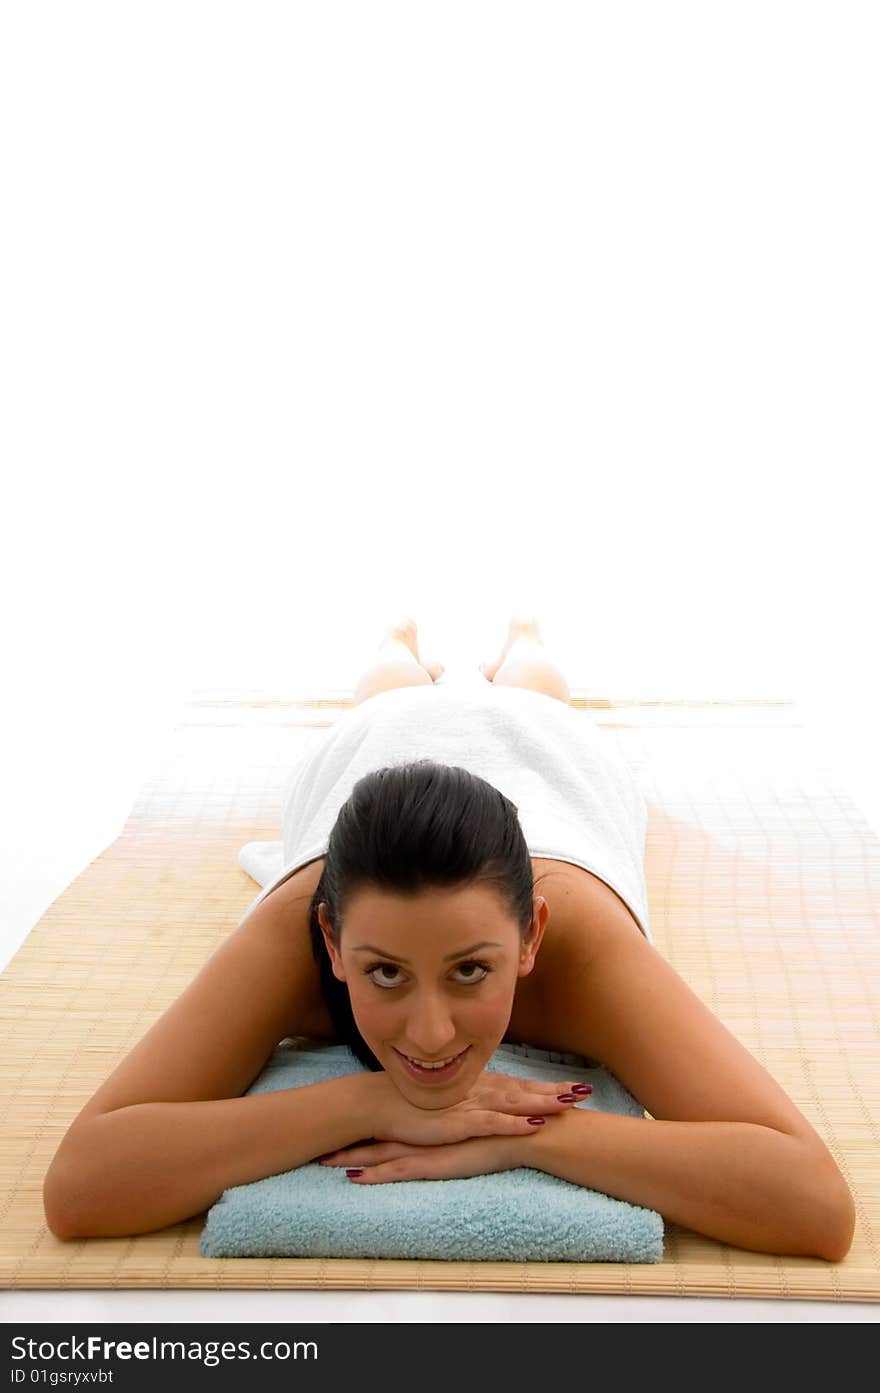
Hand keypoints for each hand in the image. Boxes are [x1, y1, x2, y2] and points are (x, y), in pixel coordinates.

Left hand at [318, 1133, 527, 1183]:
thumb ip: (465, 1115)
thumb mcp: (480, 1115)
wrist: (525, 1128)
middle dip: (348, 1140)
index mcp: (433, 1119)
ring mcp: (428, 1146)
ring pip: (381, 1153)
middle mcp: (424, 1129)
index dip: (367, 1124)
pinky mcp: (436, 1162)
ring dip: (353, 1158)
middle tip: (320, 1144)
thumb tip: (456, 1116)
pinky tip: (355, 1180)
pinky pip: (399, 1171)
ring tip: (324, 1161)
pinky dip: (376, 1176)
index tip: (342, 1125)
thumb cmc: (508, 1121)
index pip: (393, 1120)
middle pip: (378, 1134)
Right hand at [370, 1068, 588, 1147]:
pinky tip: (533, 1124)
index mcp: (478, 1087)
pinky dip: (513, 1123)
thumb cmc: (414, 1106)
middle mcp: (478, 1092)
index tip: (575, 1085)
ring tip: (569, 1104)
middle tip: (585, 1092)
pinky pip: (491, 1123)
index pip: (520, 1086)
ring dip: (542, 1103)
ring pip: (513, 1104)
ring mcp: (469, 1106)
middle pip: (524, 1091)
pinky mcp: (457, 1122)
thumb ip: (470, 1104)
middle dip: (555, 1091)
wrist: (382, 1104)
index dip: (547, 1086)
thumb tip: (489, 1106)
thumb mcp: (449, 1103)